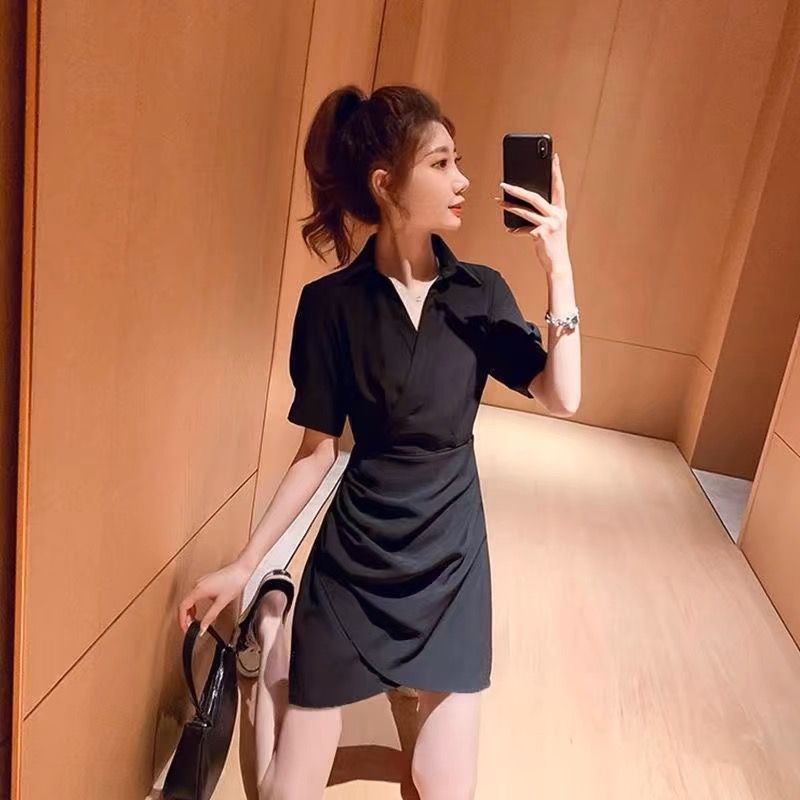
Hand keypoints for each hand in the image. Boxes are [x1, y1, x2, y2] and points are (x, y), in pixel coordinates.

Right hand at [177, 560, 251, 635]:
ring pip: (189, 599)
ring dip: (189, 611)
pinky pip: (195, 594)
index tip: (184, 628)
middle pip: (184, 603)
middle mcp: (198, 584)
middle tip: (188, 627)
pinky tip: (199, 610)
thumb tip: (202, 628)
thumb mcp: (222, 602)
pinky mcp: (206, 581)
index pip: (183, 606)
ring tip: (193, 621)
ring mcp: (201, 582)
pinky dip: (194, 604)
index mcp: (199, 589)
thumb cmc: (234, 581)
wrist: (241, 569)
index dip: (181, 619)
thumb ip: (210, 616)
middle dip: (185, 617)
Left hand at [496, 152, 569, 273]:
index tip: (553, 157)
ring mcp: (549, 225)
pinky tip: (509, 230)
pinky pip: (524, 229)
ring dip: (509, 207)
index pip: (558, 186)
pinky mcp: (541, 234)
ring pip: (525, 211)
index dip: (556, 171)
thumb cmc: (553, 243)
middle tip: (503, 184)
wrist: (558, 263)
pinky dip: (516, 230)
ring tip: (498, 202)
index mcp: (561, 210)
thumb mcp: (551, 225)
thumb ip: (543, 213)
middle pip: (535, 197)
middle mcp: (557, 215)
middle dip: (517, 189)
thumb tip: (523, 202)